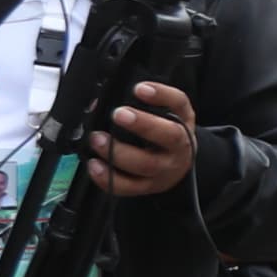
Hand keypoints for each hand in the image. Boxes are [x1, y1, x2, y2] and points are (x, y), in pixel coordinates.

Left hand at [87, 78, 198, 196]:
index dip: (162, 95)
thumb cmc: (165, 135)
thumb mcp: (165, 115)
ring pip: (145, 165)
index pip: (179, 104)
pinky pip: (128, 187)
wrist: (179, 166)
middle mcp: (177, 147)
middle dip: (143, 124)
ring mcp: (163, 170)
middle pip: (169, 136)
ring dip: (119, 152)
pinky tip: (95, 165)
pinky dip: (109, 178)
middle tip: (118, 114)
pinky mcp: (147, 187)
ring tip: (97, 138)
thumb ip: (141, 105)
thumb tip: (99, 102)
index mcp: (182, 122)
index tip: (139, 88)